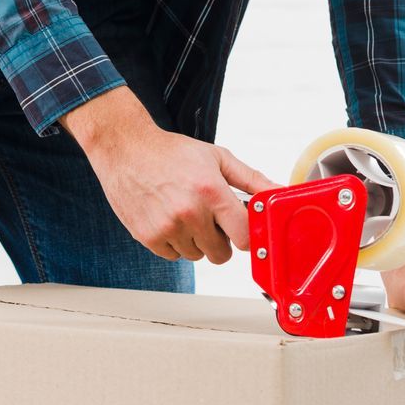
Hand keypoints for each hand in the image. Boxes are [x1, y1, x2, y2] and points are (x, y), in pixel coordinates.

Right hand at [61, 85, 278, 262]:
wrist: (125, 148)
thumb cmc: (171, 152)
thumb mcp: (217, 158)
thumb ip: (252, 180)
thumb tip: (279, 193)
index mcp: (212, 192)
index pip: (244, 238)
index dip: (245, 235)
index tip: (239, 228)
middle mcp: (190, 212)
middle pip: (221, 254)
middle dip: (219, 238)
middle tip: (207, 216)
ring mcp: (167, 227)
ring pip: (196, 255)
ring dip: (194, 240)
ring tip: (183, 212)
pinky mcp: (148, 236)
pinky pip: (173, 256)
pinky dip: (173, 242)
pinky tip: (166, 217)